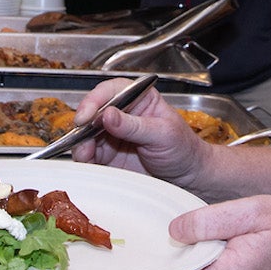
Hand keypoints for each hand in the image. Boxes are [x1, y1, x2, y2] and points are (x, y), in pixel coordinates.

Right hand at [73, 77, 213, 182]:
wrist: (189, 178)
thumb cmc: (183, 149)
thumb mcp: (162, 134)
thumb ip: (134, 126)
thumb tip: (108, 114)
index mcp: (138, 98)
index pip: (110, 91)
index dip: (95, 101)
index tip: (87, 115)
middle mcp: (121, 114)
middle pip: (92, 113)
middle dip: (83, 125)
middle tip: (82, 138)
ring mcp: (112, 136)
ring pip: (86, 135)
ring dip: (81, 144)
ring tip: (86, 154)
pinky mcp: (108, 157)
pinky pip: (89, 155)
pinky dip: (85, 159)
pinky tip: (89, 163)